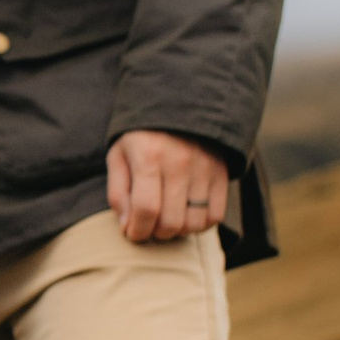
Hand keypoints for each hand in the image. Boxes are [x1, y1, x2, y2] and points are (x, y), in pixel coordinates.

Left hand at [106, 131, 231, 246]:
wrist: (179, 106)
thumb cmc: (141, 138)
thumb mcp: (118, 157)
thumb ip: (118, 193)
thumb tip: (127, 227)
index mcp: (149, 157)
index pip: (146, 209)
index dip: (137, 231)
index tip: (132, 233)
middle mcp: (180, 162)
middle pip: (171, 222)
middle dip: (156, 233)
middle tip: (149, 226)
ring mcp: (204, 168)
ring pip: (194, 224)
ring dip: (178, 231)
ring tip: (168, 219)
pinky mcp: (221, 173)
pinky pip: (215, 216)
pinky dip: (201, 224)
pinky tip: (187, 214)